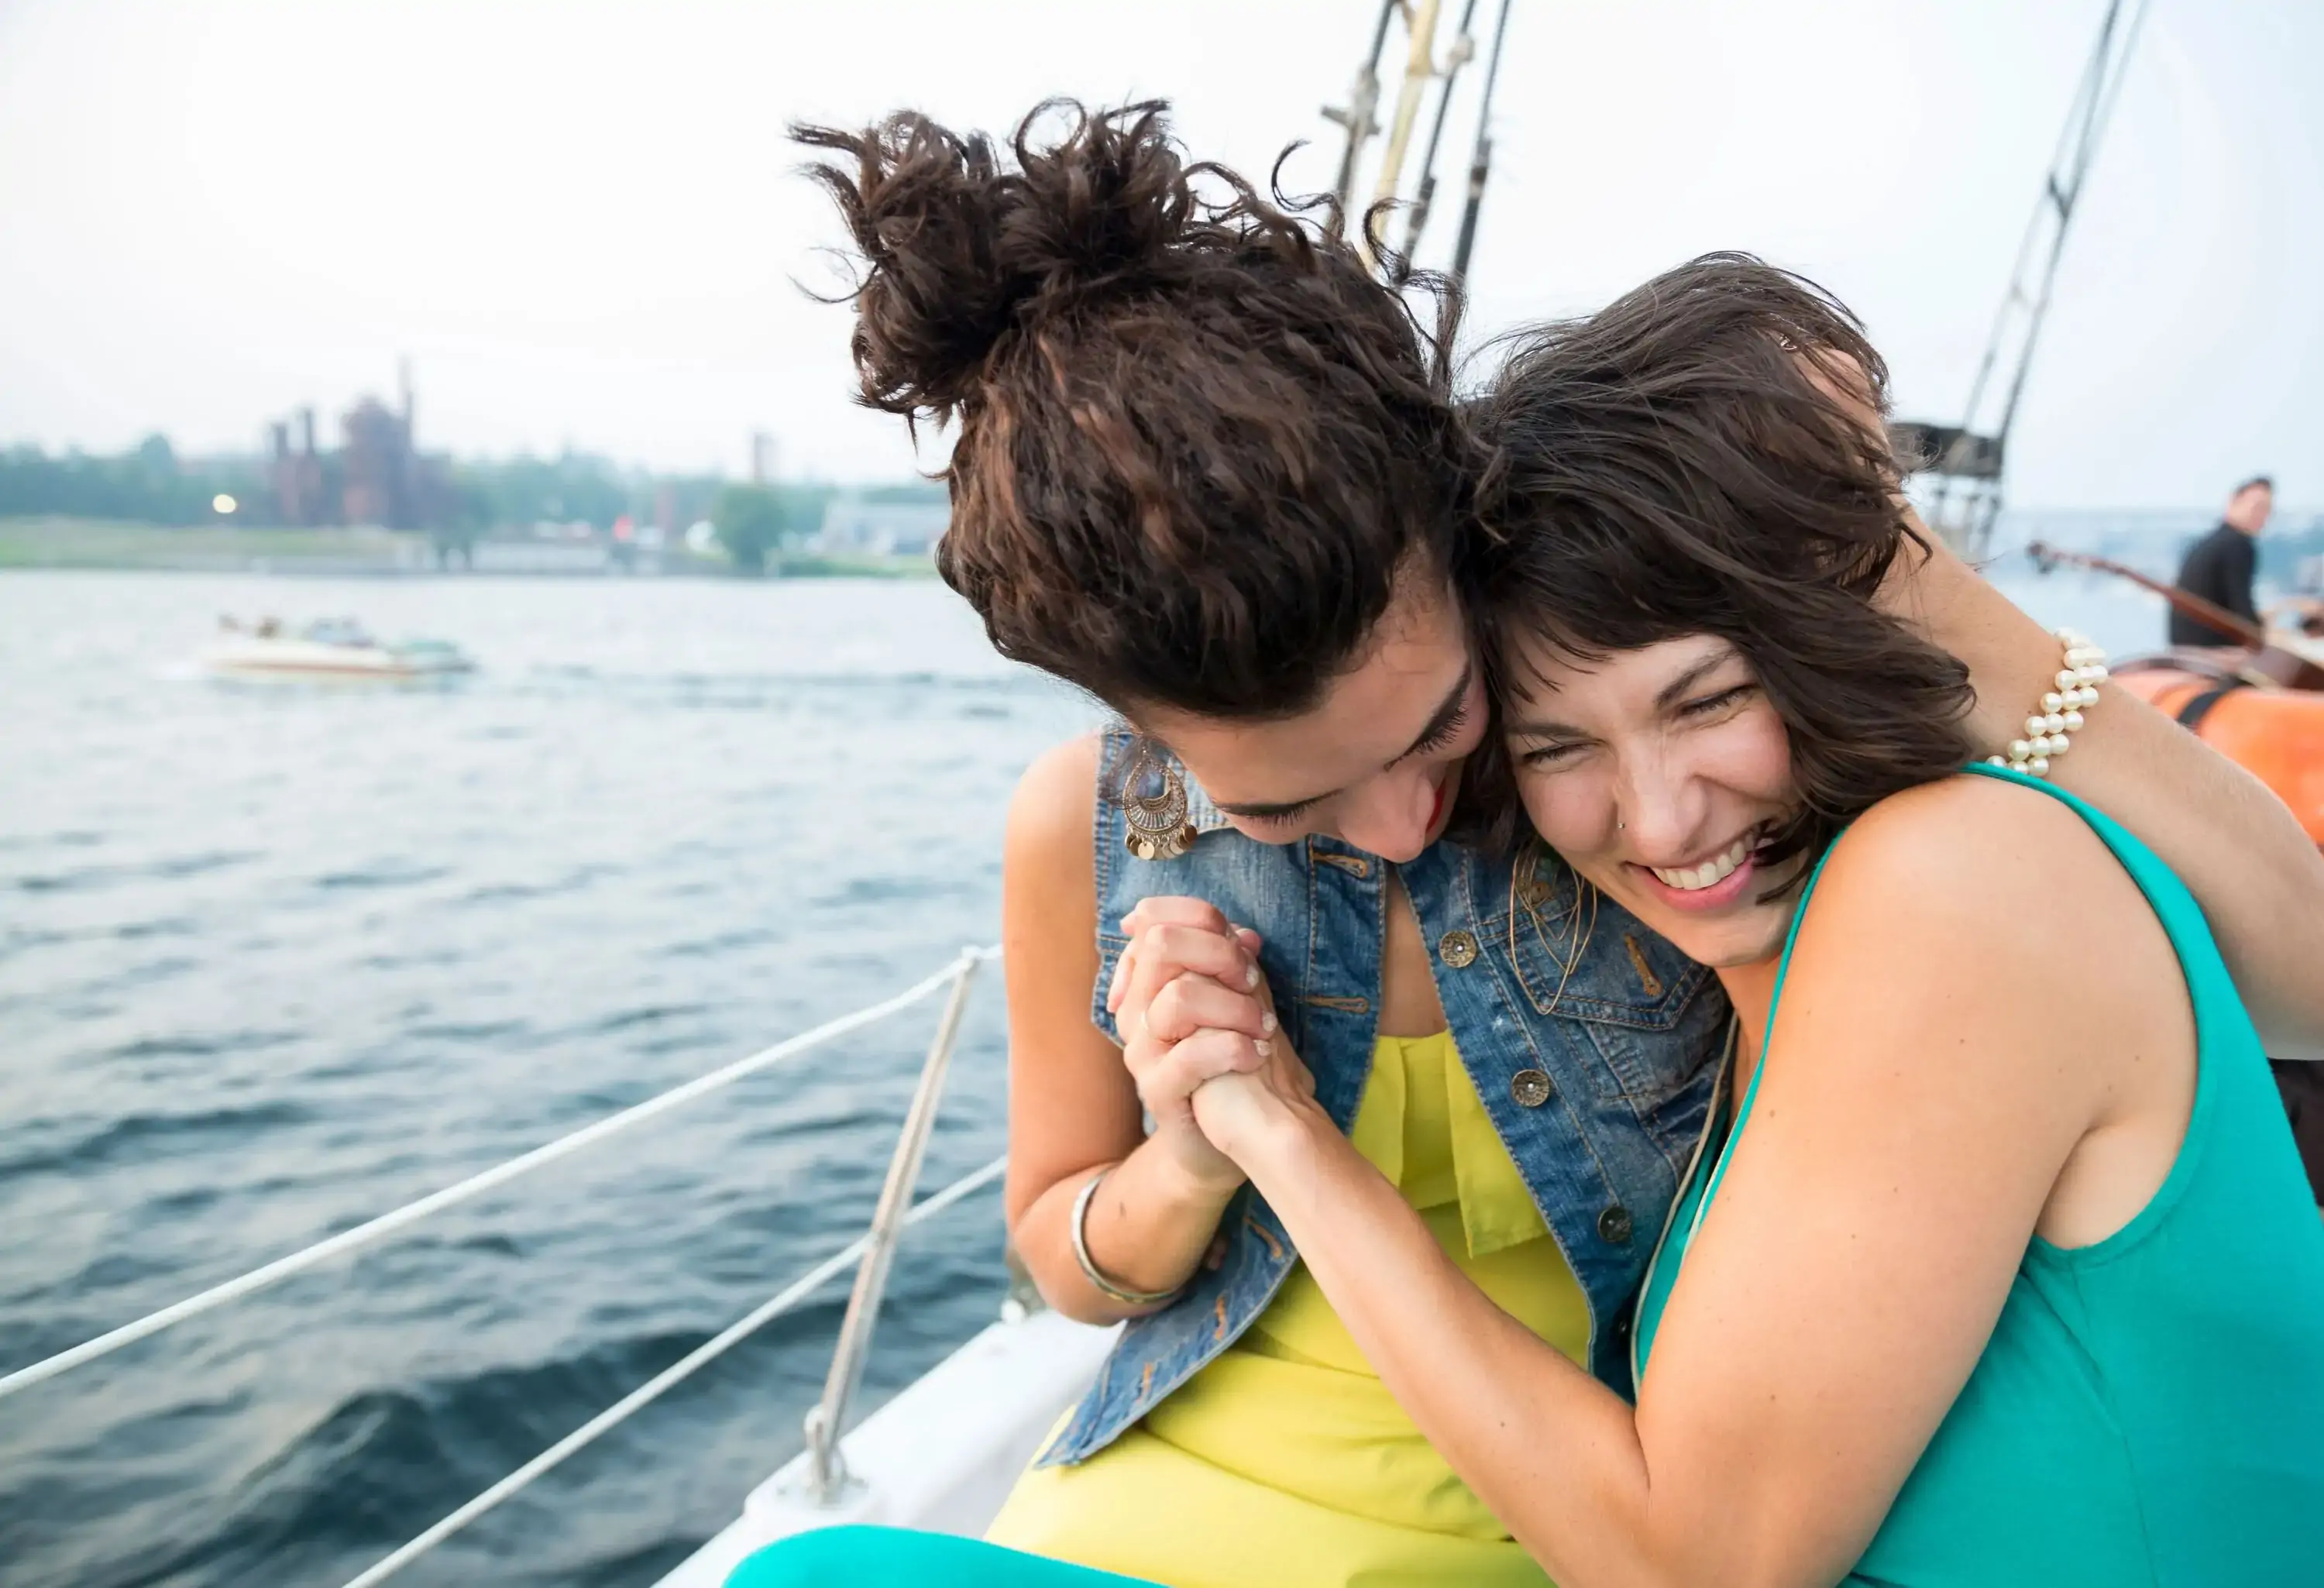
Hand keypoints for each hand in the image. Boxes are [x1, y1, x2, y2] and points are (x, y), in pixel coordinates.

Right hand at [1110, 897, 1276, 1191]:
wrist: (1233, 1133)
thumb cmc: (1235, 1060)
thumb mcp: (1237, 1003)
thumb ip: (1234, 966)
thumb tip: (1246, 934)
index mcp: (1147, 982)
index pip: (1155, 919)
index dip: (1203, 919)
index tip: (1242, 948)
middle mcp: (1134, 1010)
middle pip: (1160, 944)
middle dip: (1219, 954)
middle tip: (1252, 982)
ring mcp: (1141, 1051)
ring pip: (1178, 997)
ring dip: (1235, 1007)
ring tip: (1265, 1028)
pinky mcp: (1156, 1091)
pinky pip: (1190, 1055)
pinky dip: (1234, 1048)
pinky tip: (1257, 1055)